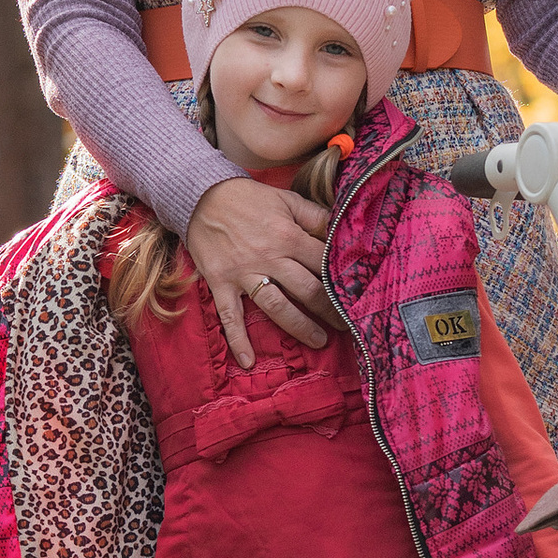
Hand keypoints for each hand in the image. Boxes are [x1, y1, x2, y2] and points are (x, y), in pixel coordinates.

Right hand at [183, 174, 332, 370]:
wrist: (201, 196)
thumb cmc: (248, 198)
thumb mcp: (286, 198)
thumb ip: (315, 215)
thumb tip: (341, 227)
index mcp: (288, 236)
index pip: (323, 263)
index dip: (341, 280)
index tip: (356, 294)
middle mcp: (269, 258)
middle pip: (307, 290)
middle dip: (330, 310)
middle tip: (347, 325)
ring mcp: (244, 273)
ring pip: (277, 307)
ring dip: (300, 327)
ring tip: (319, 341)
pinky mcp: (221, 283)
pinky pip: (230, 316)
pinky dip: (237, 340)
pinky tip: (247, 361)